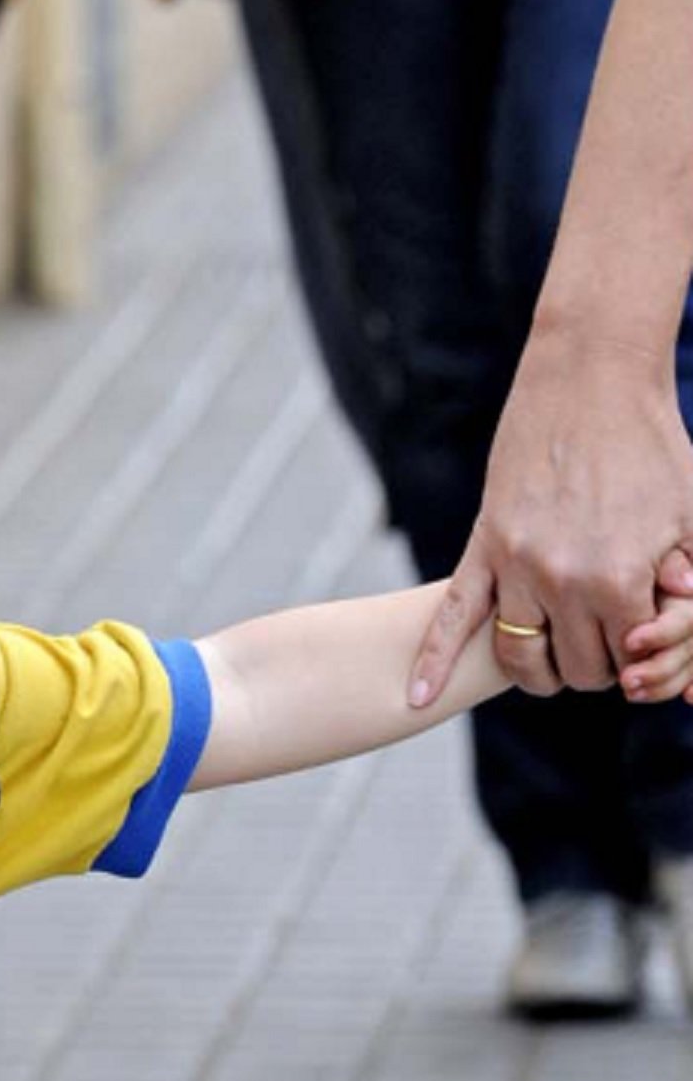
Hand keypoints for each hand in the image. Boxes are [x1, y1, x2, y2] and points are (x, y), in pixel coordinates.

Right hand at [410, 334, 692, 705]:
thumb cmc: (654, 449)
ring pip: (519, 656)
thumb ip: (690, 590)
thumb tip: (677, 657)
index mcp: (619, 578)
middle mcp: (561, 580)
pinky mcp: (482, 546)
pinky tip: (416, 695)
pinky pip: (450, 615)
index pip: (631, 658)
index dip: (646, 654)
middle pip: (577, 668)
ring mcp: (514, 564)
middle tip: (609, 639)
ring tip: (554, 661)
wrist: (591, 384)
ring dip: (540, 672)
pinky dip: (432, 660)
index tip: (648, 634)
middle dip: (598, 664)